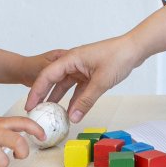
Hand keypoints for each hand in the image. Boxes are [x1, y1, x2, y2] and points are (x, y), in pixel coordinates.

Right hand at [24, 35, 143, 122]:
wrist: (135, 49)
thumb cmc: (118, 57)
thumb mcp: (101, 81)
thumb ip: (86, 100)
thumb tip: (72, 117)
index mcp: (71, 59)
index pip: (47, 75)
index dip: (36, 91)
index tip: (30, 105)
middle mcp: (74, 63)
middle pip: (53, 80)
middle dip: (43, 96)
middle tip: (35, 111)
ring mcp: (82, 68)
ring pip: (65, 85)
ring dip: (59, 99)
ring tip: (50, 114)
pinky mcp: (91, 74)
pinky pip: (78, 88)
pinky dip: (74, 99)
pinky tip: (70, 111)